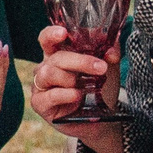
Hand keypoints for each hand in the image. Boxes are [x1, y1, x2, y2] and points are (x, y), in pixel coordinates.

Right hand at [33, 24, 127, 152]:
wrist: (100, 120)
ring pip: (49, 73)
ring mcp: (41, 85)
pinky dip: (66, 95)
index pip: (47, 39)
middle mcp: (46, 67)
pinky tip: (77, 96)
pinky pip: (50, 95)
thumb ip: (110, 52)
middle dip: (80, 61)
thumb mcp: (108, 69)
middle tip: (100, 67)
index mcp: (58, 55)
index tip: (63, 33)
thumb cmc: (98, 91)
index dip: (52, 34)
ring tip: (87, 87)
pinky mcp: (40, 103)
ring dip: (72, 79)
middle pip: (55, 57)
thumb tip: (112, 44)